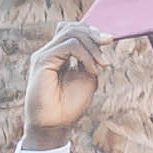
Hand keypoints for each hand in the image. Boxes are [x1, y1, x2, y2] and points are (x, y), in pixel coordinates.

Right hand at [20, 24, 107, 150]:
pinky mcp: (42, 61)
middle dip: (94, 35)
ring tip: (101, 65)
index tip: (109, 40)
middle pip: (71, 27)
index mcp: (59, 54)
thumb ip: (92, 58)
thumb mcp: (88, 77)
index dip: (91, 31)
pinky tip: (92, 70)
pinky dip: (85, 55)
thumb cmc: (70, 104)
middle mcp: (50, 52)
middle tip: (107, 51)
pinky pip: (68, 46)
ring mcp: (44, 55)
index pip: (72, 29)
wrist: (55, 124)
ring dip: (92, 46)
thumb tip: (101, 39)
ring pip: (70, 33)